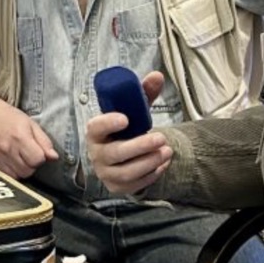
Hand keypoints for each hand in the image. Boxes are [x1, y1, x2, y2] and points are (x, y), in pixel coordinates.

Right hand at [0, 97, 58, 177]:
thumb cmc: (7, 116)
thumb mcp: (30, 123)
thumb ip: (44, 141)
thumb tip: (54, 157)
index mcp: (20, 137)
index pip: (38, 160)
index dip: (40, 158)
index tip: (36, 152)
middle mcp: (7, 150)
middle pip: (27, 171)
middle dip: (30, 165)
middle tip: (26, 155)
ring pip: (16, 177)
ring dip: (20, 170)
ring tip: (17, 158)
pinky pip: (3, 176)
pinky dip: (8, 172)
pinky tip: (8, 162)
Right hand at [85, 72, 171, 193]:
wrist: (121, 155)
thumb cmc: (126, 129)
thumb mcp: (134, 111)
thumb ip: (143, 94)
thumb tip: (157, 76)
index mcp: (95, 131)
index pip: (95, 127)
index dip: (108, 123)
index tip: (126, 118)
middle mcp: (96, 153)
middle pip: (115, 153)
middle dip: (140, 146)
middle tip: (161, 137)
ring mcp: (105, 172)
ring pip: (126, 172)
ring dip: (149, 162)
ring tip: (168, 150)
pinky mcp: (117, 187)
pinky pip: (134, 184)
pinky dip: (152, 174)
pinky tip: (163, 163)